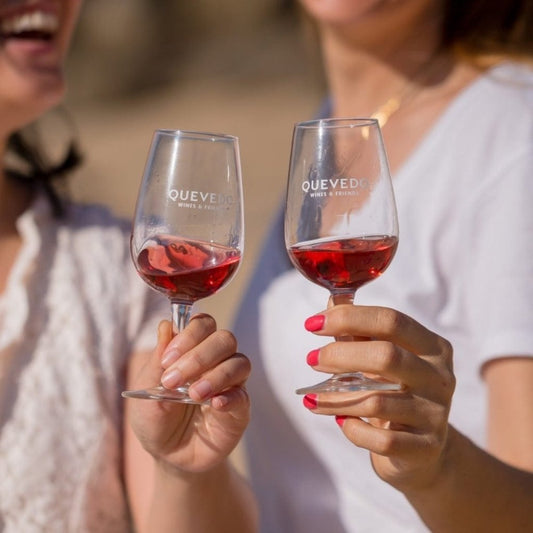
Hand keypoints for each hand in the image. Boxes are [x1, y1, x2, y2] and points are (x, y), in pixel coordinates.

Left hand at [127, 315, 250, 474]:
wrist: (167, 456)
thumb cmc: (156, 417)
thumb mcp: (146, 390)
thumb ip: (157, 360)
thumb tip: (165, 326)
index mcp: (194, 349)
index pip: (203, 324)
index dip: (189, 335)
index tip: (167, 359)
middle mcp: (217, 361)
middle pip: (224, 339)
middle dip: (199, 356)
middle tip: (173, 380)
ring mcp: (231, 384)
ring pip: (239, 362)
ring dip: (215, 376)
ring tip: (193, 395)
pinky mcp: (239, 409)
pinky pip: (243, 395)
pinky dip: (230, 396)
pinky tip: (213, 405)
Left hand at [302, 304, 454, 491]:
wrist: (421, 450)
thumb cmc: (395, 392)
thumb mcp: (381, 357)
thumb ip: (359, 330)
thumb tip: (331, 298)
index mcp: (432, 346)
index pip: (391, 321)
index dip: (349, 318)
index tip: (312, 324)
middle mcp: (440, 377)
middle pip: (386, 356)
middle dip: (340, 354)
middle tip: (312, 359)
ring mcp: (436, 414)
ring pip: (377, 402)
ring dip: (335, 398)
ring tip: (312, 397)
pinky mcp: (426, 448)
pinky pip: (381, 440)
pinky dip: (353, 429)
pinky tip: (340, 422)